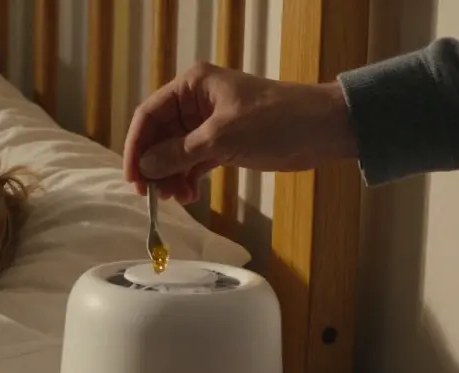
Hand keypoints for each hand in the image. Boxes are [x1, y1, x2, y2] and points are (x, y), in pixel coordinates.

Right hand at [123, 62, 358, 203]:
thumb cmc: (276, 121)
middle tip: (153, 196)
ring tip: (178, 200)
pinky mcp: (221, 143)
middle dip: (154, 167)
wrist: (324, 130)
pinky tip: (190, 196)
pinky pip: (191, 163)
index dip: (136, 148)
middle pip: (158, 137)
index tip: (134, 178)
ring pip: (173, 153)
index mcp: (192, 86)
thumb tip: (144, 168)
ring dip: (170, 177)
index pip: (148, 115)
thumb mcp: (221, 137)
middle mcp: (195, 102)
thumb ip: (177, 154)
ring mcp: (207, 124)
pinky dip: (187, 180)